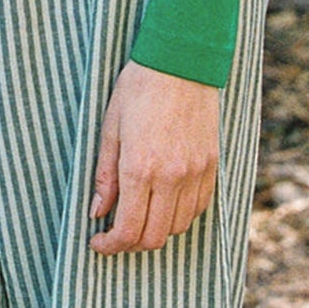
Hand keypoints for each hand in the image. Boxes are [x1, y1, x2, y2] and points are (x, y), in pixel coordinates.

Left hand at [89, 61, 219, 254]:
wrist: (181, 62)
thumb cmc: (139, 88)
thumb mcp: (110, 127)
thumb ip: (104, 174)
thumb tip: (97, 211)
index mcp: (140, 167)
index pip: (127, 229)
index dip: (110, 245)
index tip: (98, 241)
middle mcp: (170, 177)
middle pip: (154, 237)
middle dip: (131, 244)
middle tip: (115, 234)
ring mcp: (195, 173)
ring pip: (178, 227)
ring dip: (156, 231)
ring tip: (139, 215)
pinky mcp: (211, 166)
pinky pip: (198, 208)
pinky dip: (179, 215)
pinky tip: (164, 203)